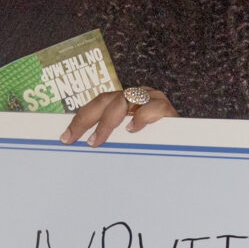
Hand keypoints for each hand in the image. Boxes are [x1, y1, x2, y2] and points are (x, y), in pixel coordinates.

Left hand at [61, 87, 176, 145]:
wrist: (183, 145)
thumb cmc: (152, 145)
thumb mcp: (127, 143)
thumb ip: (110, 142)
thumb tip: (82, 150)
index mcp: (122, 103)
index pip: (95, 105)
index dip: (79, 119)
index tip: (65, 138)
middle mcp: (135, 97)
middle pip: (106, 100)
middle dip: (87, 118)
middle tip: (75, 138)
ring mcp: (151, 99)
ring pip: (126, 99)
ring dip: (108, 121)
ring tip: (97, 139)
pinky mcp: (167, 108)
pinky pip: (152, 107)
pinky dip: (141, 117)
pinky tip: (132, 129)